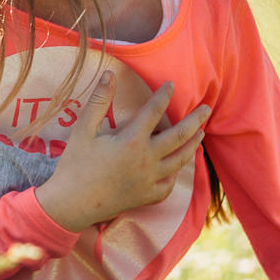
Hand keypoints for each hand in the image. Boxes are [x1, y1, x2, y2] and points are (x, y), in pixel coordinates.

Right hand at [36, 72, 208, 233]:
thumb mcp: (83, 129)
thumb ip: (99, 101)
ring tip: (201, 134)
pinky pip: (169, 185)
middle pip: (179, 137)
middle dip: (195, 120)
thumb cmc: (74, 165)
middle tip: (207, 109)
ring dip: (193, 145)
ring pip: (180, 161)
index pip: (154, 111)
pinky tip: (177, 168)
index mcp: (132, 141)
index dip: (164, 95)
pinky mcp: (146, 197)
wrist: (71, 204)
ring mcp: (149, 180)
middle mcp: (147, 160)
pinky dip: (176, 174)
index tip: (171, 84)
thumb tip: (109, 74)